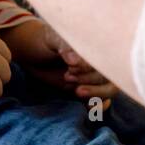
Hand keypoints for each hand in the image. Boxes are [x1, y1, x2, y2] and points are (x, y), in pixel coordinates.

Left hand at [2, 19, 118, 109]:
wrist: (34, 54)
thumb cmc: (47, 41)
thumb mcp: (53, 38)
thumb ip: (64, 46)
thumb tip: (73, 60)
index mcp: (96, 42)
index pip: (105, 55)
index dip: (90, 64)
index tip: (71, 65)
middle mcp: (100, 59)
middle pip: (109, 74)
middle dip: (90, 78)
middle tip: (67, 76)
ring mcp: (95, 75)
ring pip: (109, 88)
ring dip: (96, 93)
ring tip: (77, 91)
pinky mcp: (89, 89)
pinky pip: (102, 100)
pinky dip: (99, 105)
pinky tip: (89, 107)